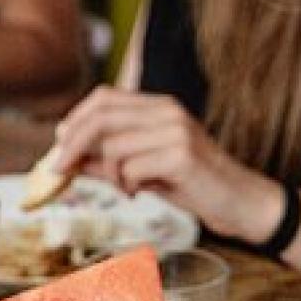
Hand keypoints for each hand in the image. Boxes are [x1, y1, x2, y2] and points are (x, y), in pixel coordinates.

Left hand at [42, 87, 284, 242]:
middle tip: (59, 169)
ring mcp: (176, 131)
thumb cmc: (192, 185)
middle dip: (72, 144)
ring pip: (113, 146)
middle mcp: (167, 111)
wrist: (241, 203)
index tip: (59, 146)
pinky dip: (126, 185)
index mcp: (159, 106)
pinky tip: (138, 194)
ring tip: (125, 188)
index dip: (75, 120)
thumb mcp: (142, 169)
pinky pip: (131, 168)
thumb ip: (105, 161)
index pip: (104, 98)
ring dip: (108, 174)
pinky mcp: (182, 156)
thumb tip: (64, 161)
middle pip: (101, 116)